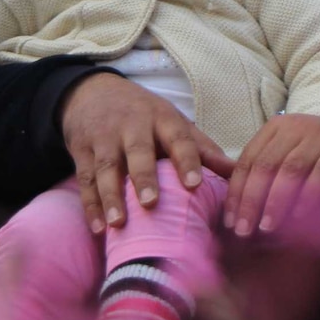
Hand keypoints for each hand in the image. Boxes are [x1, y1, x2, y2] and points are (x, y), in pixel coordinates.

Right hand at [59, 73, 230, 232]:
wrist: (92, 92)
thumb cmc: (144, 115)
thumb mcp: (173, 123)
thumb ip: (203, 149)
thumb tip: (238, 173)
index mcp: (162, 118)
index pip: (178, 138)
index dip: (186, 160)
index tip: (195, 184)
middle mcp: (132, 125)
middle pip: (138, 150)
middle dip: (143, 177)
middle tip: (150, 203)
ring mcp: (104, 138)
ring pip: (107, 167)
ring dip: (111, 196)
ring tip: (118, 223)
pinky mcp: (81, 150)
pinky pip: (85, 179)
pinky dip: (90, 205)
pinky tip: (98, 228)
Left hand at [223, 114, 319, 236]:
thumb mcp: (291, 153)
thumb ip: (265, 169)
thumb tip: (233, 205)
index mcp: (275, 128)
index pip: (247, 160)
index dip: (236, 192)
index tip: (229, 222)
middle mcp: (296, 126)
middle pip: (265, 165)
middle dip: (251, 200)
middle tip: (244, 231)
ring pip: (291, 169)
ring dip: (276, 201)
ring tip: (267, 227)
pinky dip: (309, 195)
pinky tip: (300, 216)